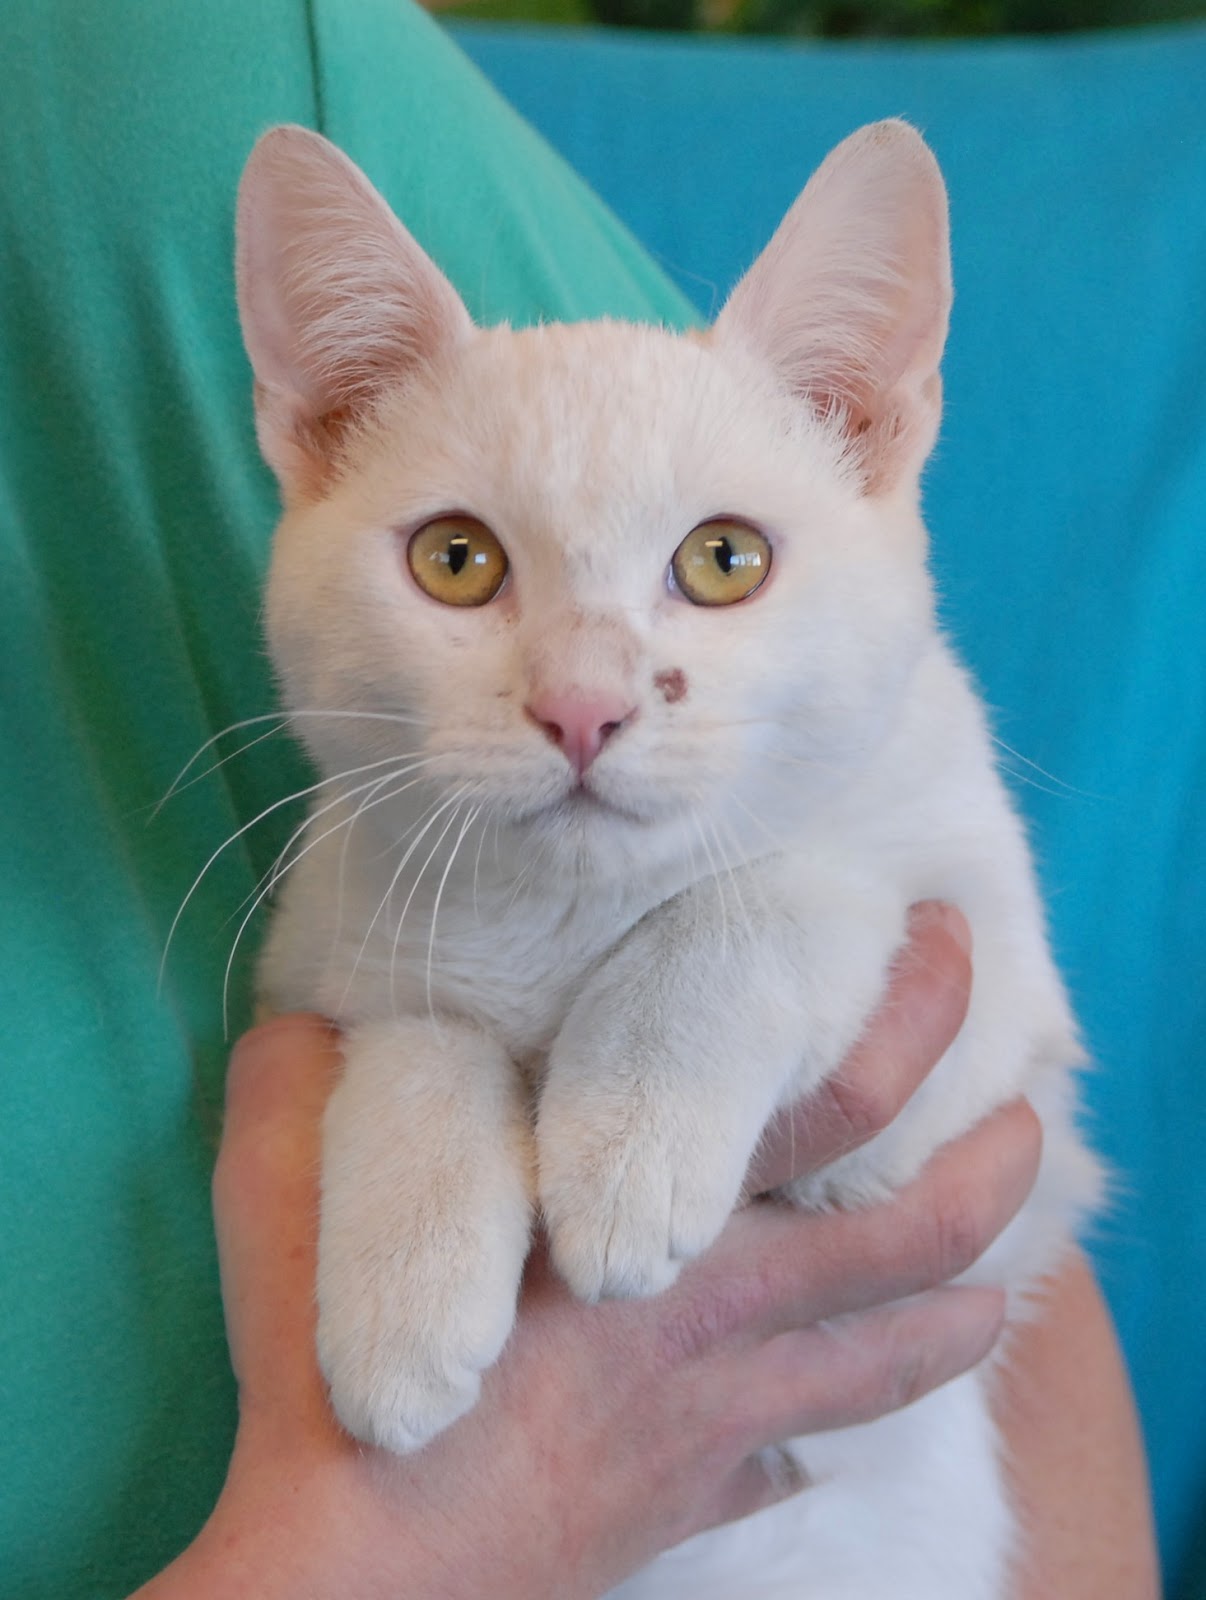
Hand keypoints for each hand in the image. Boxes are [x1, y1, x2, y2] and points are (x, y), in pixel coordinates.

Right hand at [134, 902, 1039, 1599]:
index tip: (944, 951)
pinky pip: (789, 1464)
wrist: (350, 1591)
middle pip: (907, 1234)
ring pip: (887, 1362)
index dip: (906, 1015)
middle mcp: (716, 1314)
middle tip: (1032, 1115)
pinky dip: (825, 1437)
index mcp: (654, 1217)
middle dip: (990, 1169)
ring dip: (960, 1309)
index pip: (823, 1094)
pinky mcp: (686, 1500)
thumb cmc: (335, 1381)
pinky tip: (823, 1437)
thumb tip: (301, 1019)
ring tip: (1007, 1275)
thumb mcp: (286, 1189)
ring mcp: (715, 1420)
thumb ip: (307, 1083)